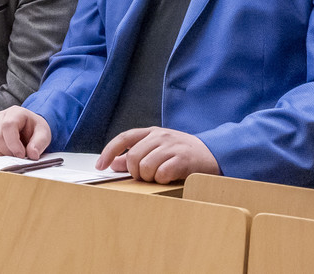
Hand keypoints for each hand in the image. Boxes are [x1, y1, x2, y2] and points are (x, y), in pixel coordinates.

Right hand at [0, 107, 50, 158]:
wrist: (29, 129)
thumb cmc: (35, 130)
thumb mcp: (44, 134)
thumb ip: (39, 143)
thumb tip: (32, 155)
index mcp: (15, 113)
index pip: (8, 126)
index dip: (13, 143)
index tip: (21, 155)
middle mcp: (0, 116)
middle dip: (7, 151)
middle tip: (17, 158)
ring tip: (10, 156)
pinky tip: (1, 156)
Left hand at [98, 127, 218, 183]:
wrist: (214, 153)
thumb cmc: (183, 152)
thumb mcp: (158, 148)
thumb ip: (136, 154)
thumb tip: (114, 163)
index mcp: (152, 132)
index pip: (124, 138)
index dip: (109, 152)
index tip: (100, 166)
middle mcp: (160, 136)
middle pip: (133, 157)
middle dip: (135, 172)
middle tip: (146, 176)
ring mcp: (172, 147)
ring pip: (145, 167)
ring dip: (149, 178)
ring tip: (160, 176)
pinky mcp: (182, 159)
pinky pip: (161, 174)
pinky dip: (162, 180)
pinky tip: (169, 178)